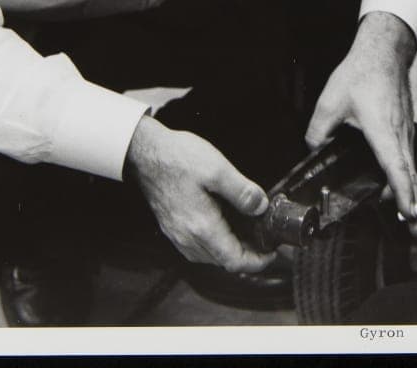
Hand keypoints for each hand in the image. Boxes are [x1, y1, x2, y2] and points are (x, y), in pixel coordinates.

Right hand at [124, 115, 276, 271]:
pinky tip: (225, 225)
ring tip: (249, 231)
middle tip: (264, 237)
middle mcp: (188, 238)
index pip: (234, 261)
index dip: (257, 262)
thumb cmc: (178, 159)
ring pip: (211, 257)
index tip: (271, 252)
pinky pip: (198, 247)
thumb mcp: (217, 169)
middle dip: (248, 255)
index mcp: (202, 227)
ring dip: (231, 250)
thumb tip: (261, 207)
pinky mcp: (173, 228)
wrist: (145, 153)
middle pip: (224, 262)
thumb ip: (242, 191)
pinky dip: (216, 243)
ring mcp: (178, 235)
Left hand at [304, 11, 416, 235]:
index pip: (396, 169)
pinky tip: (402, 191)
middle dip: (414, 207)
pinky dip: (408, 179)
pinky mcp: (404, 129)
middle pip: (409, 177)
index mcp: (382, 132)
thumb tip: (312, 154)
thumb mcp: (329, 102)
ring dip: (412, 195)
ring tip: (412, 221)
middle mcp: (399, 136)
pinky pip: (407, 159)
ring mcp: (405, 133)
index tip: (410, 216)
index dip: (403, 194)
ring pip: (410, 169)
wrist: (384, 51)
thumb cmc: (360, 74)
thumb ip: (317, 133)